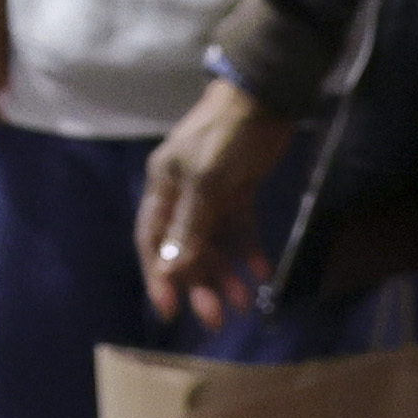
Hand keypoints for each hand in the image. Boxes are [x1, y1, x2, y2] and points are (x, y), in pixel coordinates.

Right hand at [137, 76, 294, 327]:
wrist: (265, 98)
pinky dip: (249, 251)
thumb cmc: (227, 137)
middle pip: (185, 249)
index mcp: (163, 188)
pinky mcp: (239, 191)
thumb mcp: (207, 181)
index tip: (169, 311)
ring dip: (227, 273)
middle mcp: (182, 195)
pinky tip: (263, 272)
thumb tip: (171, 270)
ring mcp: (211, 194)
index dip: (158, 277)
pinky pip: (240, 229)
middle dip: (199, 284)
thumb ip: (190, 226)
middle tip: (215, 319)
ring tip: (245, 302)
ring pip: (213, 244)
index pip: (152, 242)